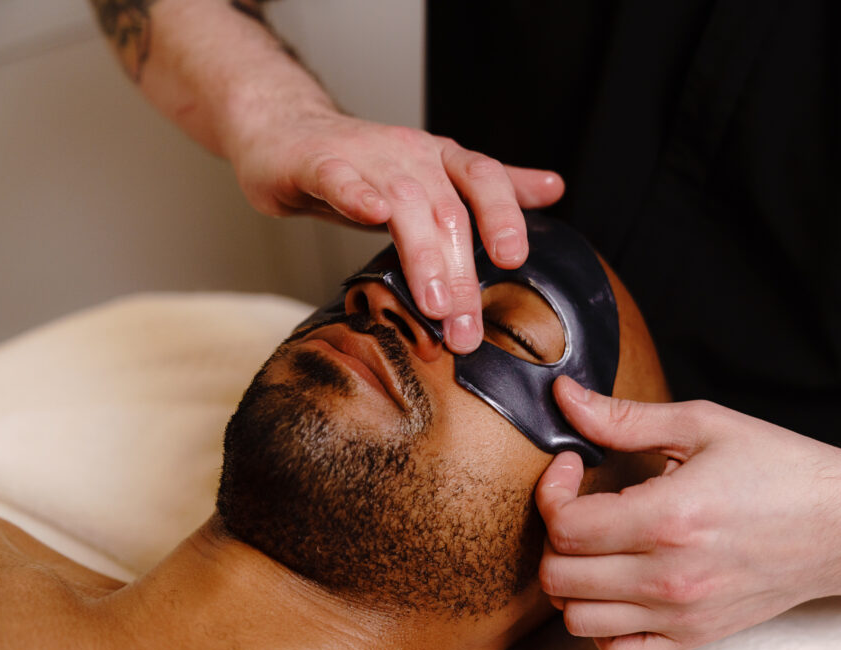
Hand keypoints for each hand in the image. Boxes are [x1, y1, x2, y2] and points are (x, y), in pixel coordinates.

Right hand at [227, 106, 563, 352]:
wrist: (287, 131)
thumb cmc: (366, 165)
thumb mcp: (436, 175)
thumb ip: (491, 189)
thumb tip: (553, 188)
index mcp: (443, 160)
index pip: (485, 180)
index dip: (503, 216)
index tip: (515, 260)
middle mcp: (412, 155)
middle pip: (447, 210)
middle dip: (461, 272)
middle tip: (466, 327)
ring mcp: (365, 158)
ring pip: (402, 202)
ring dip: (423, 254)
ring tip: (434, 303)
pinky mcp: (318, 164)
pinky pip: (340, 178)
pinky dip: (356, 194)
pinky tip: (371, 214)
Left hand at [536, 377, 840, 649]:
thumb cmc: (780, 470)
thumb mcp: (702, 425)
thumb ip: (624, 417)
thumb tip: (566, 397)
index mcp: (668, 518)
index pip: (565, 526)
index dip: (552, 490)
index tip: (571, 466)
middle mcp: (669, 577)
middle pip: (560, 575)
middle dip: (554, 532)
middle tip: (580, 501)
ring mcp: (681, 616)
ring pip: (577, 619)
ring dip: (572, 579)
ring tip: (595, 544)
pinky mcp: (694, 637)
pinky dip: (601, 628)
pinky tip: (615, 589)